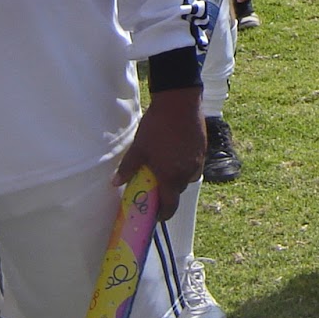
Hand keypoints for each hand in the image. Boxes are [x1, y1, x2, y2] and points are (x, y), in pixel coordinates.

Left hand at [113, 86, 203, 218]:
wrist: (180, 102)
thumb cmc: (157, 127)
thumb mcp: (138, 148)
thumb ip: (128, 168)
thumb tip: (115, 183)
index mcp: (171, 176)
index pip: (170, 205)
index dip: (163, 214)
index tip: (156, 215)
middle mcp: (188, 172)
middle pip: (179, 190)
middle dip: (168, 192)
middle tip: (156, 185)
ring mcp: (198, 160)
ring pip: (189, 177)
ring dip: (179, 177)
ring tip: (167, 167)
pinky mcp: (203, 148)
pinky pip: (195, 164)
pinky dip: (186, 164)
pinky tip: (177, 152)